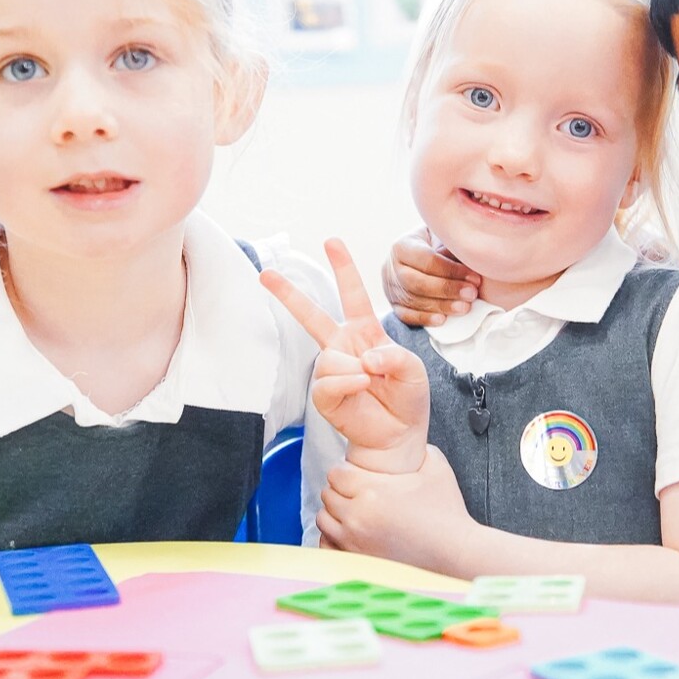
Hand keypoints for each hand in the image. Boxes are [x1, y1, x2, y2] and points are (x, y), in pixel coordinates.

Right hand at [262, 239, 429, 473]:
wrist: (398, 436)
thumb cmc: (406, 399)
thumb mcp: (413, 371)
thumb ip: (394, 357)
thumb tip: (365, 360)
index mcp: (366, 332)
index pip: (353, 294)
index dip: (343, 268)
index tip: (331, 242)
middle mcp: (344, 346)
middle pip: (312, 315)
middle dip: (287, 294)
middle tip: (265, 273)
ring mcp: (332, 369)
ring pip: (329, 357)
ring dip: (355, 370)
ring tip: (370, 383)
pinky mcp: (325, 394)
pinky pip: (329, 380)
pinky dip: (348, 383)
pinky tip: (361, 389)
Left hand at [318, 446, 474, 570]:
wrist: (455, 554)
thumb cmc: (447, 514)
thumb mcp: (436, 467)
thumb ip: (417, 448)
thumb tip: (406, 440)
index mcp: (373, 490)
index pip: (336, 473)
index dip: (346, 470)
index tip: (357, 474)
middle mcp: (358, 517)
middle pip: (327, 495)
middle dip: (341, 490)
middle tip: (357, 492)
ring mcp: (354, 542)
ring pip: (323, 520)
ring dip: (335, 513)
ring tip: (354, 512)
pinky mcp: (356, 562)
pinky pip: (327, 546)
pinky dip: (334, 538)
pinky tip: (352, 534)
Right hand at [382, 226, 480, 327]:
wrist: (421, 254)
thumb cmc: (437, 245)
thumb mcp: (442, 238)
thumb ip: (450, 250)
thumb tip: (469, 262)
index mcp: (402, 246)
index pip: (427, 260)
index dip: (452, 270)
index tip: (475, 278)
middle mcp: (391, 267)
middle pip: (418, 283)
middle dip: (447, 289)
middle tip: (471, 294)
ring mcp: (390, 288)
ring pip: (413, 300)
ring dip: (441, 306)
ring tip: (465, 307)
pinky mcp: (394, 305)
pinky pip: (406, 316)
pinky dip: (424, 318)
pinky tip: (442, 320)